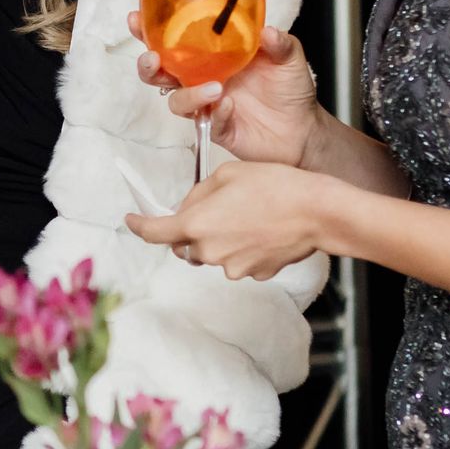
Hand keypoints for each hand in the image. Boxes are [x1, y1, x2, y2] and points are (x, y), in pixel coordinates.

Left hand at [125, 162, 332, 280]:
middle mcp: (210, 251)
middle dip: (191, 229)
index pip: (154, 232)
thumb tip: (189, 207)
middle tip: (215, 207)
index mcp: (197, 224)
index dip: (138, 226)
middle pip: (185, 245)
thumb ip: (200, 193)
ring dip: (220, 238)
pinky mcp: (255, 274)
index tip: (131, 220)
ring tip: (248, 215)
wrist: (318, 212)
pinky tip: (262, 229)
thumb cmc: (276, 186)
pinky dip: (243, 248)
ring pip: (213, 253)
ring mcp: (233, 267)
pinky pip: (238, 261)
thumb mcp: (228, 173)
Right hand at [129, 10, 322, 168]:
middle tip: (153, 58)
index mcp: (212, 54)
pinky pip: (206, 121)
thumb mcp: (290, 56)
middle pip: (161, 72)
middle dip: (148, 65)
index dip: (151, 31)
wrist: (304, 129)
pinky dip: (215, 113)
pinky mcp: (218, 128)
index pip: (174, 40)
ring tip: (214, 88)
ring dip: (188, 94)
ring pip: (177, 101)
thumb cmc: (290, 89)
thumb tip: (268, 32)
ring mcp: (209, 104)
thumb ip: (280, 43)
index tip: (136, 19)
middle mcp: (203, 78)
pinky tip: (229, 106)